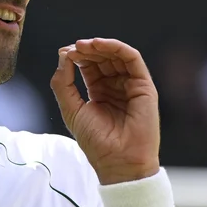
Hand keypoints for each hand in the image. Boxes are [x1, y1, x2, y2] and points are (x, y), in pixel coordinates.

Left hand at [50, 38, 160, 184]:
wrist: (118, 161)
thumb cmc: (96, 142)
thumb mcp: (71, 109)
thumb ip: (63, 83)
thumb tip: (62, 56)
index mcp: (99, 91)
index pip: (88, 66)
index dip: (77, 57)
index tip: (65, 53)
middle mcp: (115, 86)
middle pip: (101, 58)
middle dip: (87, 50)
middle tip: (74, 48)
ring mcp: (130, 84)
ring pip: (116, 55)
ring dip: (100, 46)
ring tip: (83, 45)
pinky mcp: (143, 85)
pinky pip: (132, 58)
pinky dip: (116, 47)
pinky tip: (100, 45)